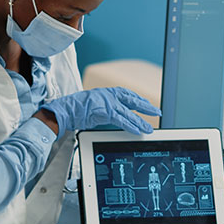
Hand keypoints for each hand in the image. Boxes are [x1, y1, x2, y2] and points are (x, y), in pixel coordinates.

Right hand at [41, 87, 160, 137]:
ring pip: (129, 113)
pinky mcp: (106, 112)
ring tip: (149, 128)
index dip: (139, 100)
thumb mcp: (96, 105)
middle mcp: (110, 95)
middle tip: (157, 112)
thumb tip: (116, 115)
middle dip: (146, 107)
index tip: (147, 104)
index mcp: (108, 92)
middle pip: (132, 101)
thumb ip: (107, 108)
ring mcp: (108, 103)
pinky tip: (137, 130)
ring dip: (140, 121)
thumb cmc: (78, 108)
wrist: (66, 109)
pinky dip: (130, 125)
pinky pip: (121, 120)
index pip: (128, 95)